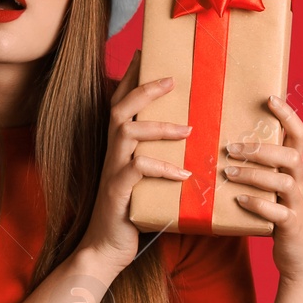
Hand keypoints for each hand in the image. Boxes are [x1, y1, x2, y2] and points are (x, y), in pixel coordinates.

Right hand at [78, 49, 193, 276]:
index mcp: (119, 145)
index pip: (120, 102)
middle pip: (120, 108)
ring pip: (127, 134)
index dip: (131, 77)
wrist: (106, 248)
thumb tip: (196, 139)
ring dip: (160, 128)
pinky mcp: (117, 192)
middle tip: (172, 80)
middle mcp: (112, 152)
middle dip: (145, 90)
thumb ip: (162, 157)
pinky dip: (163, 170)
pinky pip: (138, 170)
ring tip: (190, 131)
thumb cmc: (133, 211)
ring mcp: (112, 170)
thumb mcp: (149, 180)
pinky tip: (185, 176)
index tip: (145, 54)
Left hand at [224, 93, 302, 287]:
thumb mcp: (276, 189)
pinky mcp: (291, 225)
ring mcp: (298, 204)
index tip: (270, 98)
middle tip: (231, 148)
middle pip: (289, 155)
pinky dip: (257, 204)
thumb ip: (263, 170)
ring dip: (253, 174)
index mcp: (296, 170)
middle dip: (260, 149)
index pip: (299, 135)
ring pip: (282, 181)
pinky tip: (238, 200)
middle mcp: (300, 183)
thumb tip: (229, 148)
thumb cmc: (283, 217)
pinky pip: (277, 211)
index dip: (288, 115)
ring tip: (228, 172)